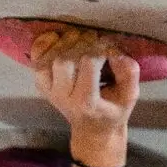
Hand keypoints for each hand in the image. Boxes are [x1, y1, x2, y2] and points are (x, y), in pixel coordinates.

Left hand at [30, 29, 140, 162]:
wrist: (93, 129)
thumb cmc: (113, 110)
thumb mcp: (130, 96)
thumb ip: (130, 74)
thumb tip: (117, 53)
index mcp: (86, 101)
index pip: (88, 64)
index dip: (100, 49)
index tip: (110, 47)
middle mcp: (63, 96)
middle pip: (64, 61)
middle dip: (81, 44)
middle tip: (95, 38)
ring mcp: (49, 91)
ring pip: (47, 59)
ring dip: (63, 43)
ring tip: (79, 37)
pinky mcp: (41, 85)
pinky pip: (36, 60)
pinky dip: (43, 45)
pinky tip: (57, 37)